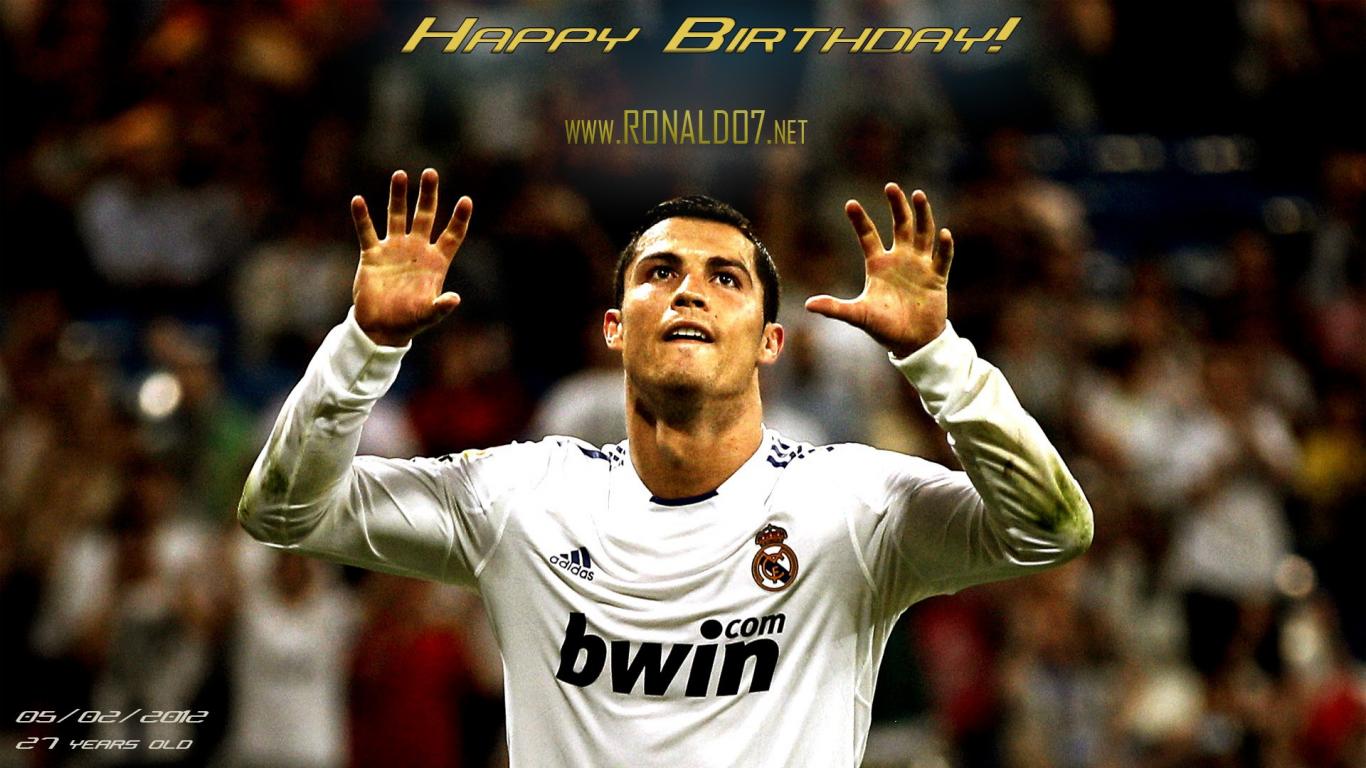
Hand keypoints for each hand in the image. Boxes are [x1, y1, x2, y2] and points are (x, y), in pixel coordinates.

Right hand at [351, 169, 471, 346]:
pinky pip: (367, 231)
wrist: (381, 327)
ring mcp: (394, 249)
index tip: (466, 200)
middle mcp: (416, 249)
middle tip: (431, 172)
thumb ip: (441, 307)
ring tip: (400, 174)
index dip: (459, 218)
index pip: (452, 235)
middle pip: (425, 216)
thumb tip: (455, 299)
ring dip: (398, 196)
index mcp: (436, 261)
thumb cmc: (409, 321)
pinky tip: (358, 201)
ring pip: (397, 216)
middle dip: (428, 195)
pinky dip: (362, 217)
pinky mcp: (373, 254)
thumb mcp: (428, 315)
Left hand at [805, 184, 953, 357]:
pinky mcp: (937, 278)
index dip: (860, 220)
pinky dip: (944, 247)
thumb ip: (835, 308)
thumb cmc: (883, 327)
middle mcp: (900, 259)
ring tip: (918, 195)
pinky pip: (942, 259)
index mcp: (878, 265)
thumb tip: (807, 305)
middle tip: (891, 186)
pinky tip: (944, 233)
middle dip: (896, 206)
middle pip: (900, 225)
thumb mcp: (858, 315)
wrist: (911, 342)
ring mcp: (920, 266)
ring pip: (923, 234)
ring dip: (922, 215)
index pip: (868, 236)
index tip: (850, 203)